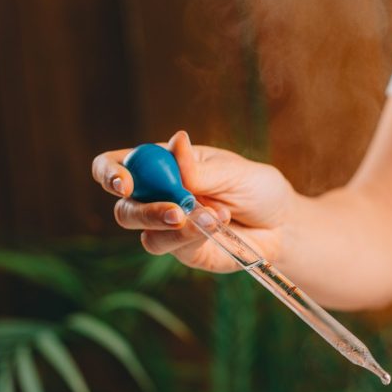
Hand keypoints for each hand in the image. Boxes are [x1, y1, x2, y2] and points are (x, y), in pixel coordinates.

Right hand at [91, 131, 293, 272]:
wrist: (282, 227)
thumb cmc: (258, 190)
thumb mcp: (236, 172)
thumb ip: (201, 168)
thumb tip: (176, 141)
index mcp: (162, 164)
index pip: (117, 165)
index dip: (110, 173)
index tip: (124, 182)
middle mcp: (158, 195)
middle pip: (125, 206)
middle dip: (144, 210)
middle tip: (177, 211)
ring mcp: (168, 226)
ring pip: (144, 231)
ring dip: (175, 225)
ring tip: (215, 215)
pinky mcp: (182, 250)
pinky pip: (171, 246)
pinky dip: (192, 234)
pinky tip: (218, 224)